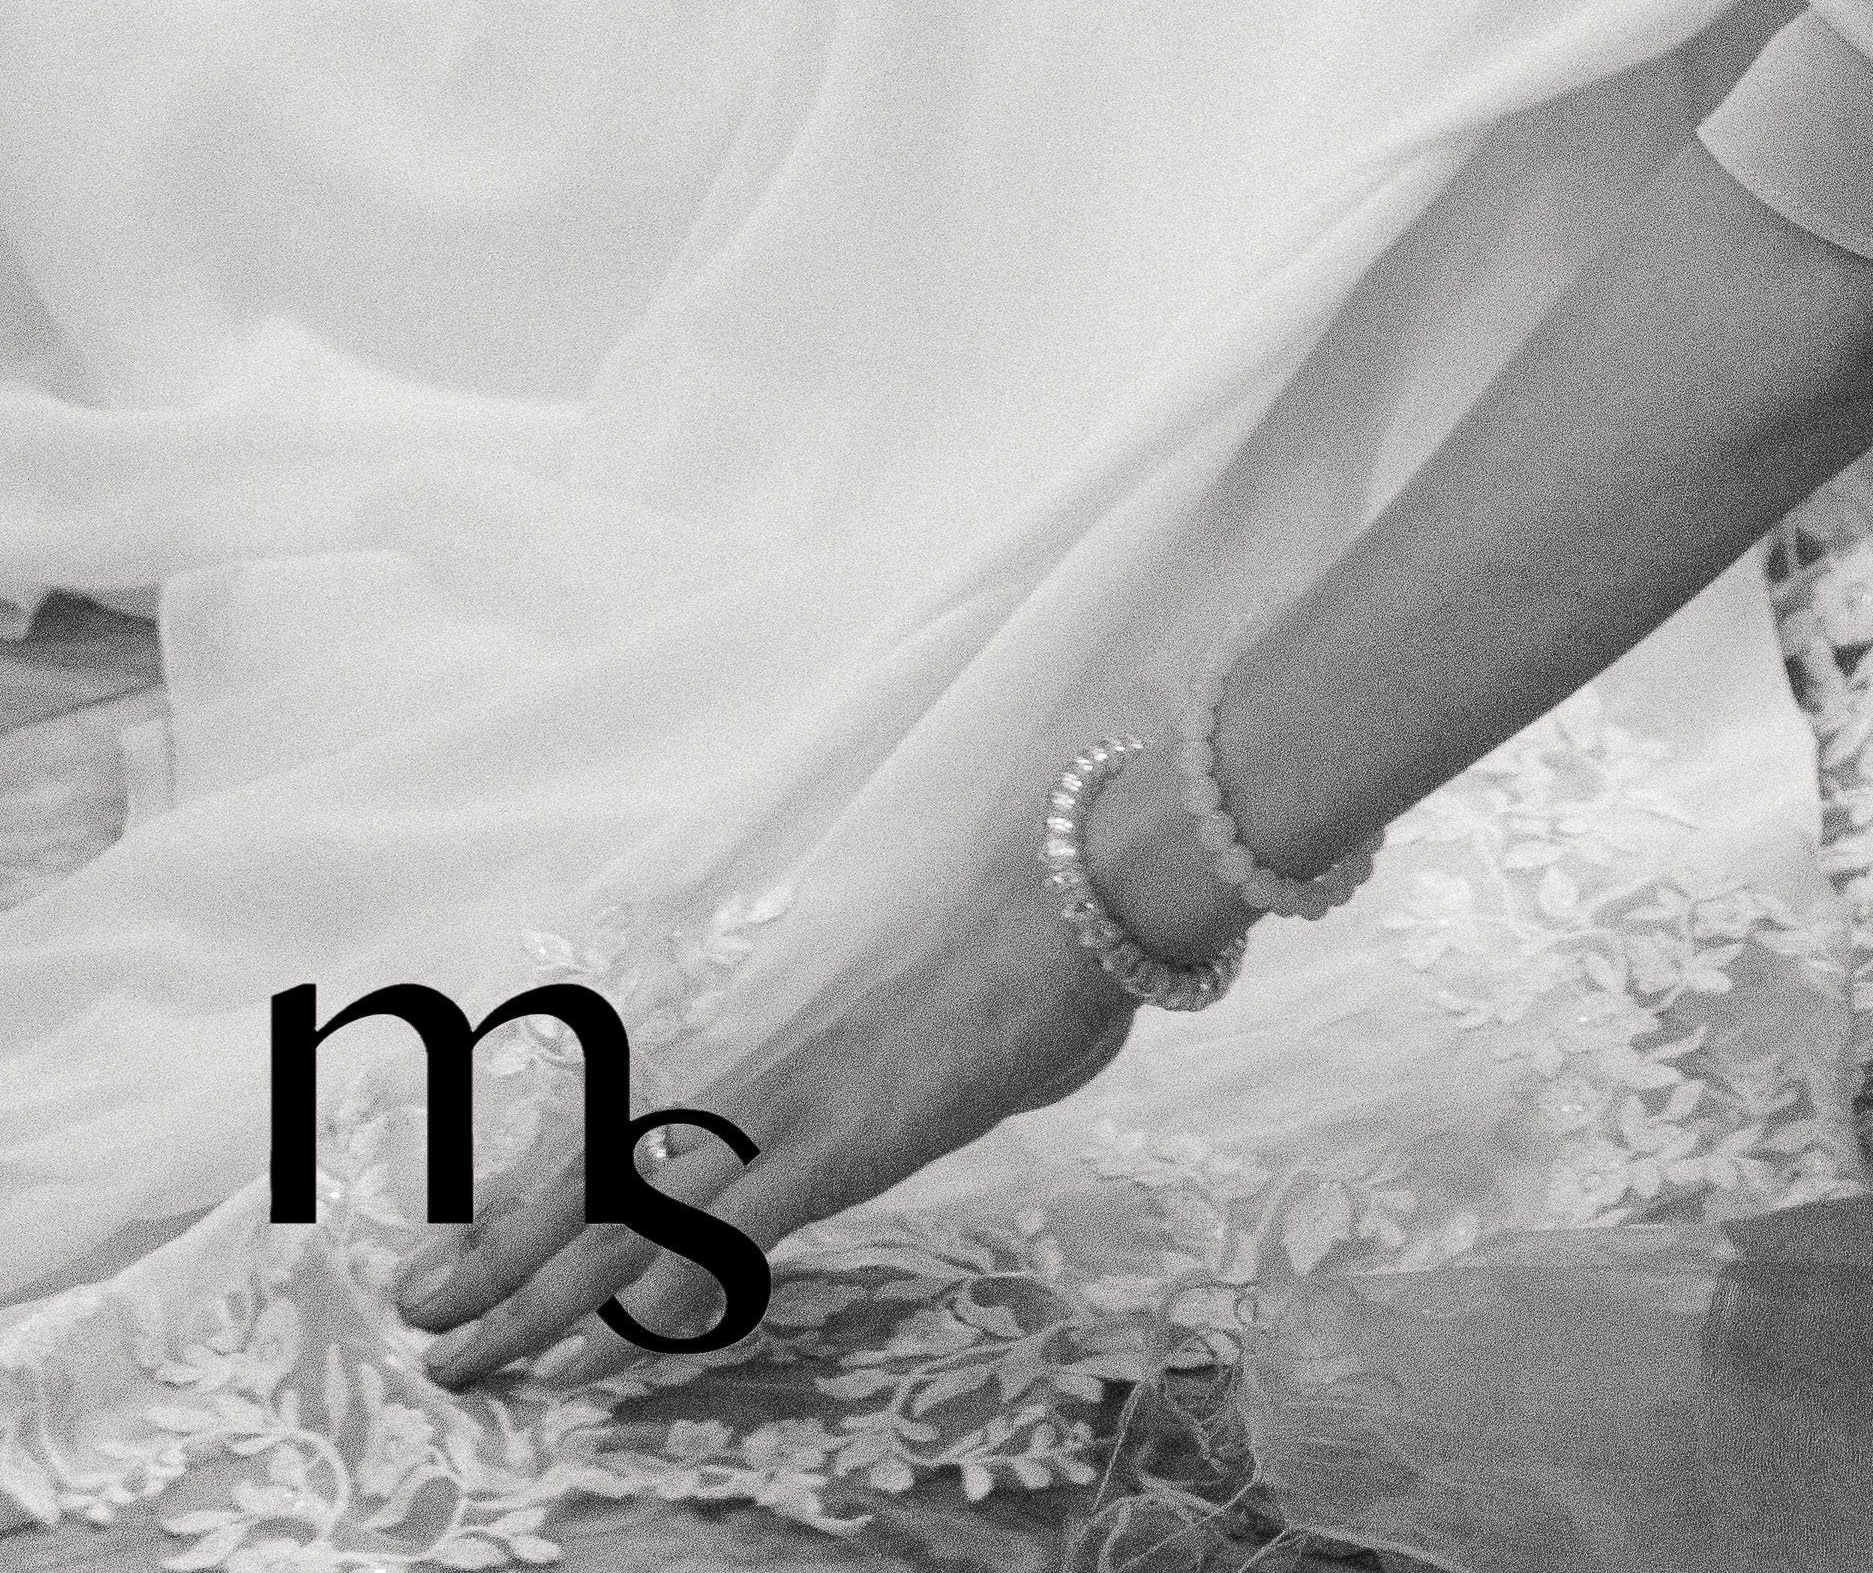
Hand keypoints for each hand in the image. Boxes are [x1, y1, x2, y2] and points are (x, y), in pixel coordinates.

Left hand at [392, 840, 1132, 1390]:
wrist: (1068, 911)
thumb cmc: (998, 985)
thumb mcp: (902, 1070)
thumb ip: (849, 1118)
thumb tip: (823, 1146)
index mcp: (762, 1075)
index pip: (618, 1150)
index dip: (525, 1208)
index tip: (447, 1258)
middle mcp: (752, 1091)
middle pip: (598, 1189)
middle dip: (497, 1264)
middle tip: (411, 1324)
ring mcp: (792, 1114)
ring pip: (636, 1213)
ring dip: (541, 1288)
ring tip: (466, 1352)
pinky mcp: (846, 1137)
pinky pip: (737, 1221)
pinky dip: (666, 1279)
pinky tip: (614, 1330)